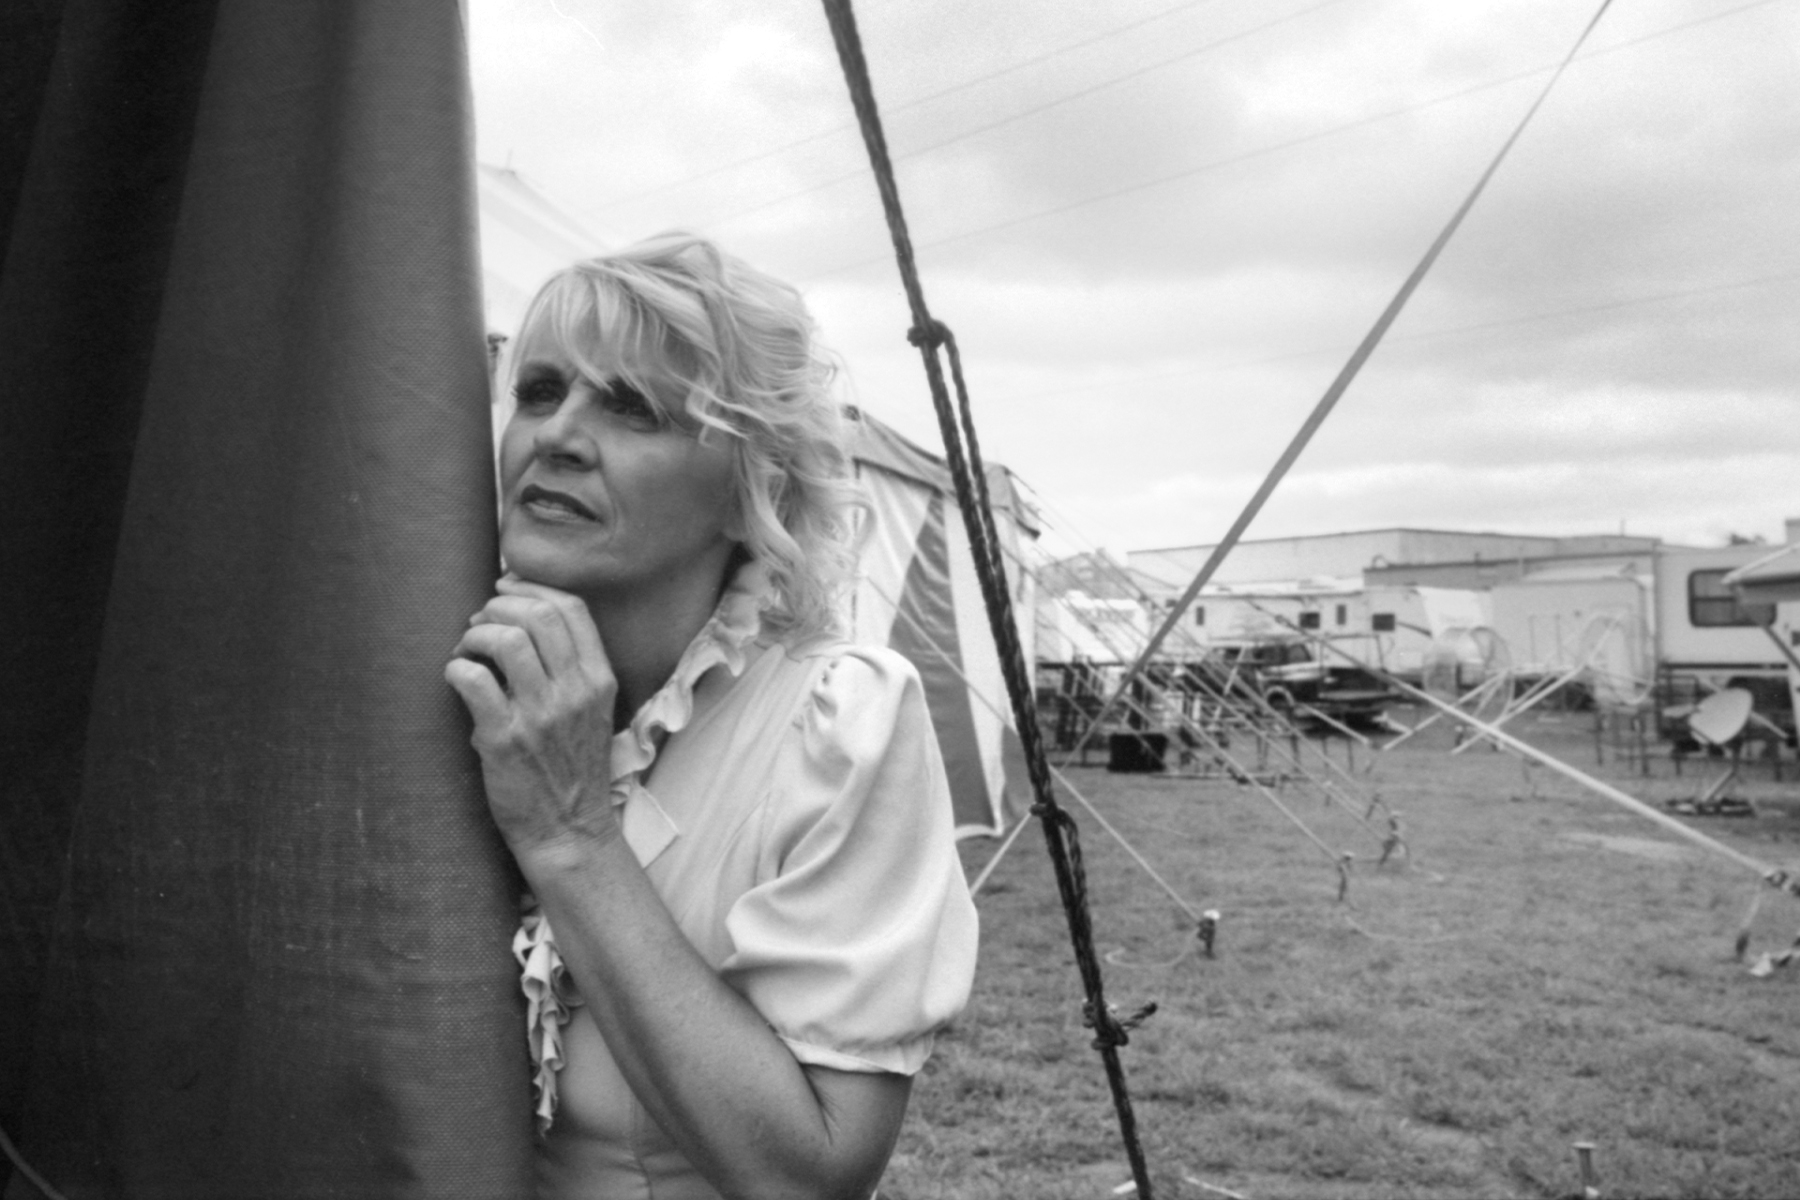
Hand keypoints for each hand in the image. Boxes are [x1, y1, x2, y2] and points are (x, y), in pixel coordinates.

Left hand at [445, 576, 620, 857]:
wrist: (569, 831)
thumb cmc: (573, 768)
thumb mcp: (592, 711)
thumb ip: (570, 668)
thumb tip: (523, 619)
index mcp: (599, 679)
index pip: (571, 608)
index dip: (532, 587)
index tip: (506, 592)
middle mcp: (575, 691)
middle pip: (538, 613)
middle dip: (498, 605)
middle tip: (480, 623)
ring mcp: (541, 715)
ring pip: (506, 638)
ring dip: (476, 634)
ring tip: (467, 649)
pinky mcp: (504, 739)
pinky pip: (472, 680)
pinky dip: (455, 668)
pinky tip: (455, 677)